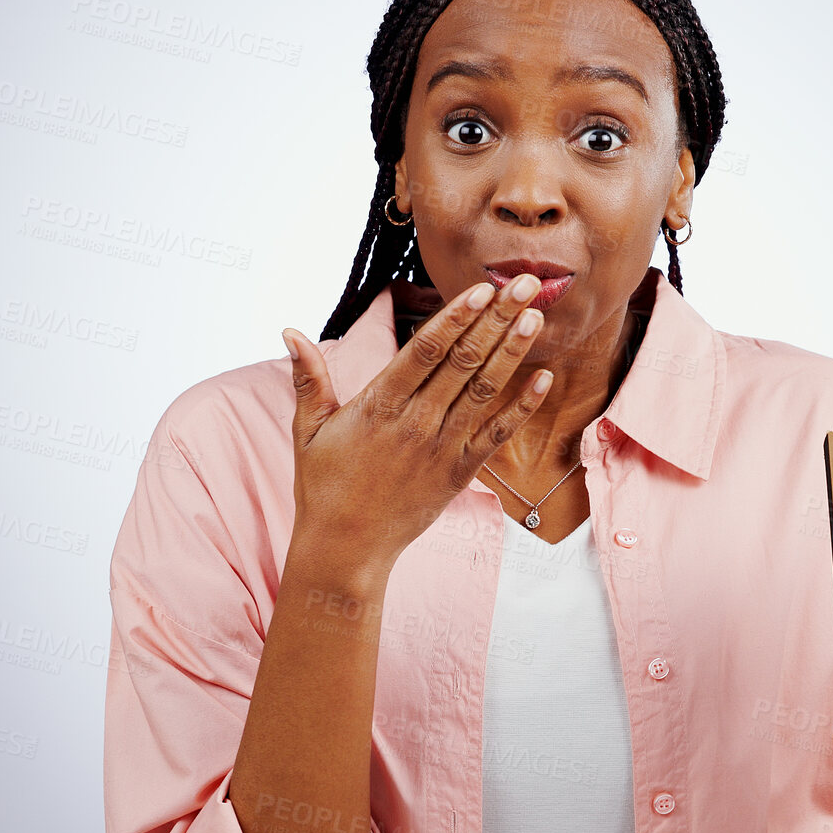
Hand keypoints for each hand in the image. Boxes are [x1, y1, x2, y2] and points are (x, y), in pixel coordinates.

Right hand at [280, 273, 550, 565]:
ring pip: (485, 391)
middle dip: (497, 319)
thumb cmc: (324, 485)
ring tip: (535, 316)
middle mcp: (417, 422)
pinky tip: (544, 379)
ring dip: (513, 352)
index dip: (457, 316)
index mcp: (380, 405)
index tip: (482, 288)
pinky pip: (497, 435)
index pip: (426, 350)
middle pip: (464, 361)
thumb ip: (308, 378)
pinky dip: (523, 408)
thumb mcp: (308, 429)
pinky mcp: (460, 473)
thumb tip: (288, 331)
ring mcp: (442, 448)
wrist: (346, 548)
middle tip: (525, 284)